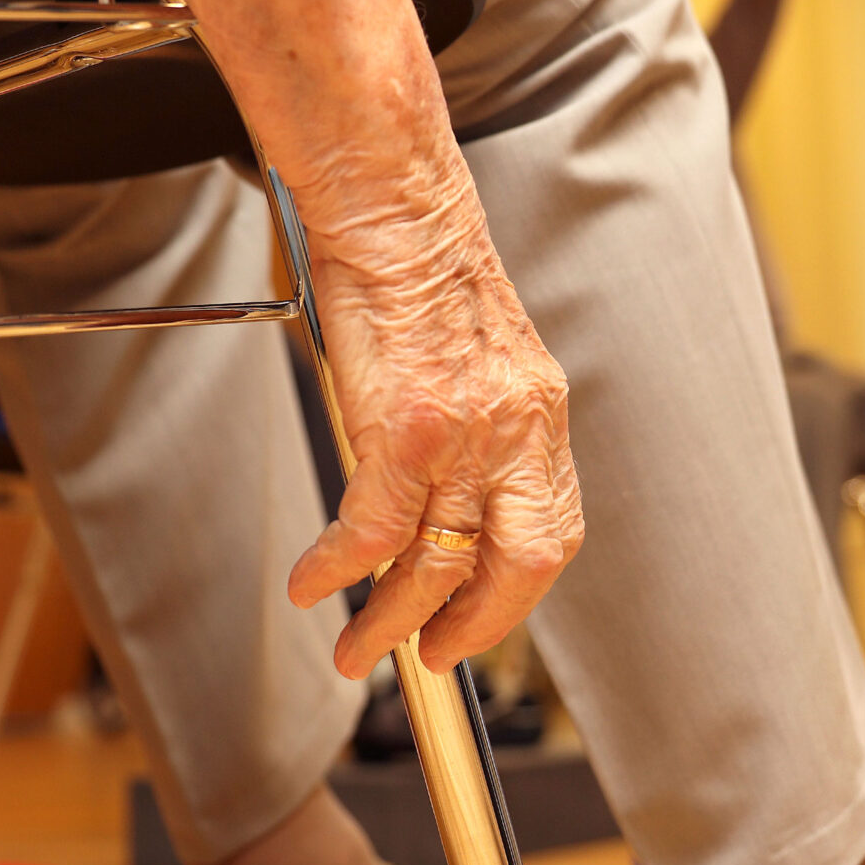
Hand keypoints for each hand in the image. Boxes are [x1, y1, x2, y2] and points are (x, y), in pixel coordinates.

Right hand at [289, 202, 582, 676]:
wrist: (394, 203)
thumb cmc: (418, 263)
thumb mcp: (475, 350)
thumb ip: (475, 420)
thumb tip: (437, 480)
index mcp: (538, 414)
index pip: (551, 530)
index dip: (517, 592)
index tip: (481, 619)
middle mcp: (516, 431)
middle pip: (516, 566)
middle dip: (476, 628)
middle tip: (434, 661)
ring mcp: (465, 436)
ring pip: (435, 562)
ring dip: (392, 620)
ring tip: (357, 651)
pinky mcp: (403, 430)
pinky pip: (371, 531)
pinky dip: (338, 569)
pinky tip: (313, 585)